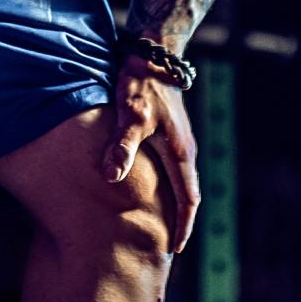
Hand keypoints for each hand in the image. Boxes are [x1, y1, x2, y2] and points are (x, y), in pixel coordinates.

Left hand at [108, 55, 200, 252]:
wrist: (153, 52)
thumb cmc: (141, 83)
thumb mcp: (129, 114)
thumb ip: (121, 146)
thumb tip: (112, 178)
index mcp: (180, 152)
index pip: (188, 199)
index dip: (182, 226)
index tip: (175, 249)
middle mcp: (185, 150)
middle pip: (188, 195)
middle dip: (180, 222)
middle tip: (168, 247)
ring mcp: (180, 141)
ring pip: (181, 182)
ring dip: (174, 205)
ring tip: (160, 226)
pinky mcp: (170, 132)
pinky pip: (173, 169)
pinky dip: (167, 188)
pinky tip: (151, 191)